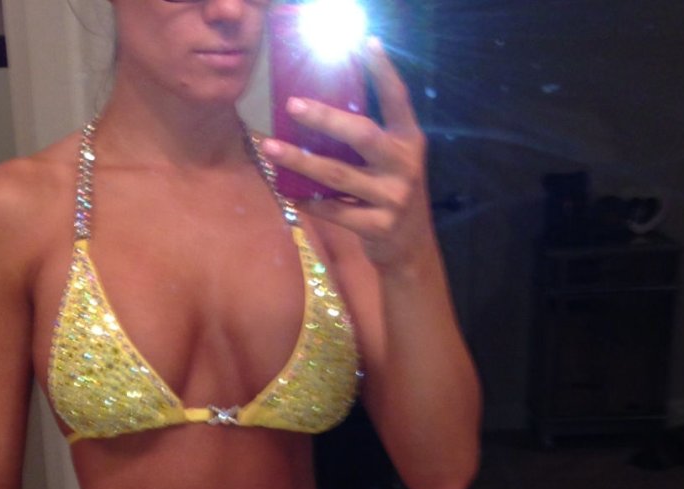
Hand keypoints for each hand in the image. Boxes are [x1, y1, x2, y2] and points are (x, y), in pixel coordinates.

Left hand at [262, 38, 431, 270]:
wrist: (411, 249)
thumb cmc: (391, 196)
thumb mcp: (392, 163)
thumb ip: (369, 142)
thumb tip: (320, 115)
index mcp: (409, 142)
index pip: (398, 100)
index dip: (384, 71)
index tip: (366, 43)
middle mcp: (404, 165)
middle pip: (361, 134)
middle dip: (324, 118)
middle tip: (292, 105)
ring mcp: (393, 197)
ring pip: (339, 175)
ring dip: (301, 162)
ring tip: (271, 149)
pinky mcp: (379, 226)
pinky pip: (336, 211)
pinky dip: (311, 202)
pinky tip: (290, 193)